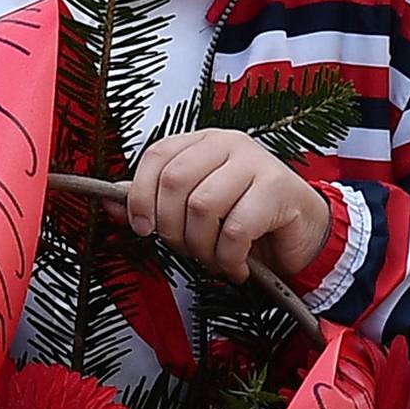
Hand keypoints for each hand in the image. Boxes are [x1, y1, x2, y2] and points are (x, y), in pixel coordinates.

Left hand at [123, 131, 331, 284]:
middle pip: (176, 182)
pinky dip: (228, 258)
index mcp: (203, 142)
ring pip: (203, 207)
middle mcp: (229, 144)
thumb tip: (109, 204)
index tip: (143, 228)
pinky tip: (236, 266)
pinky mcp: (279, 189)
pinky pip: (235, 230)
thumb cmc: (244, 220)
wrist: (301, 235)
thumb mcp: (193, 212)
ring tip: (215, 259)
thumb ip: (153, 205)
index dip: (141, 195)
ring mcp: (256, 163)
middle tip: (188, 248)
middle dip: (173, 228)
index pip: (157, 156)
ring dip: (202, 247)